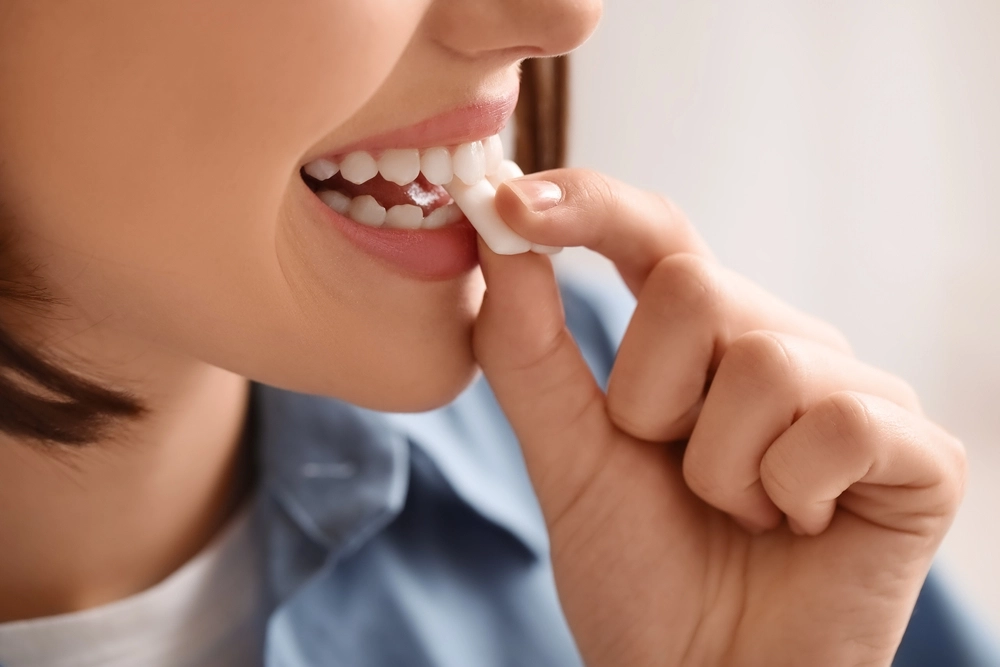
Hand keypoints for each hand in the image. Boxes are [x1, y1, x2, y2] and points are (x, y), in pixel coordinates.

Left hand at [472, 171, 965, 666]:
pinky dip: (787, 491)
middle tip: (672, 472)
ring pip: (763, 357)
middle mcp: (784, 344)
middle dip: (650, 400)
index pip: (653, 234)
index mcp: (702, 340)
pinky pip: (837, 421)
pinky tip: (798, 528)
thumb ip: (529, 351)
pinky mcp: (919, 452)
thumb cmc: (641, 577)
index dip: (586, 207)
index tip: (507, 201)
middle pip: (695, 287)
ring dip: (717, 465)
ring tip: (737, 512)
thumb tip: (496, 235)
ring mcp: (856, 392)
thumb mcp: (568, 458)